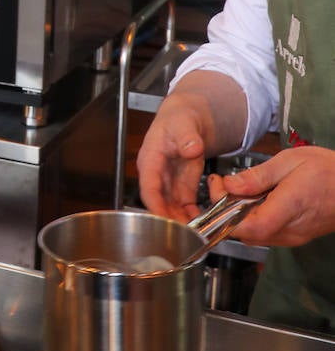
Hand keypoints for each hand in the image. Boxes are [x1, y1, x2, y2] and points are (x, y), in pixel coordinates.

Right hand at [136, 100, 206, 223]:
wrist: (187, 117)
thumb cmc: (179, 118)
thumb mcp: (183, 122)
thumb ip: (187, 136)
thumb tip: (191, 148)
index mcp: (150, 159)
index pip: (148, 186)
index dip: (154, 205)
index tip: (162, 219)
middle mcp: (157, 174)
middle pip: (159, 203)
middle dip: (169, 219)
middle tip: (183, 232)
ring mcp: (169, 182)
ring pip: (171, 208)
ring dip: (180, 221)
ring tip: (194, 232)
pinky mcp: (181, 186)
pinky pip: (184, 205)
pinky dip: (191, 215)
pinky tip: (201, 223)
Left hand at [205, 147, 334, 247]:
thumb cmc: (328, 171)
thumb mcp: (291, 161)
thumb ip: (259, 176)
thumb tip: (230, 186)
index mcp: (289, 208)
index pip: (248, 227)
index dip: (225, 214)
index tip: (219, 189)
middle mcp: (289, 230)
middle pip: (245, 233)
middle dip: (228, 210)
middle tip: (226, 184)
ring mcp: (293, 237)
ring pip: (254, 234)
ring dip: (240, 215)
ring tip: (242, 189)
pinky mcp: (295, 237)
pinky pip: (266, 233)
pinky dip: (254, 218)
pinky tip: (258, 199)